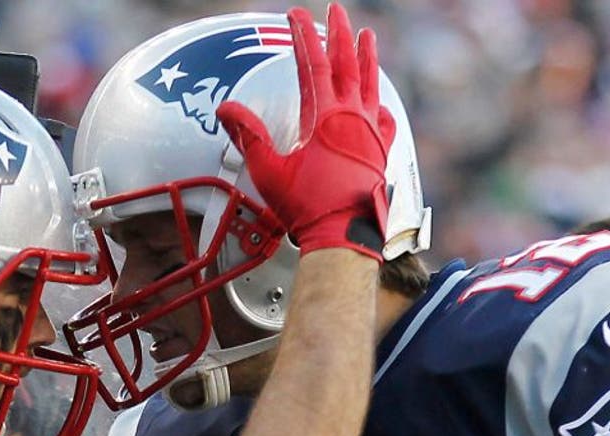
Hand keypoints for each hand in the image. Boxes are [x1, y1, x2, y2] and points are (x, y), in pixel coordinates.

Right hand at [217, 4, 394, 260]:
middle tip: (336, 10)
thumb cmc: (307, 208)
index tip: (296, 16)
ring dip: (366, 58)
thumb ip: (247, 135)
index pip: (313, 65)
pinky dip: (379, 103)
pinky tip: (377, 101)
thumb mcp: (268, 170)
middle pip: (346, 65)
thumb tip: (226, 108)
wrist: (343, 238)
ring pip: (370, 85)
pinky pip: (383, 119)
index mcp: (326, 118)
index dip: (303, 37)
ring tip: (367, 36)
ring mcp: (370, 135)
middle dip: (339, 34)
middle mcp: (353, 120)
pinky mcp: (379, 153)